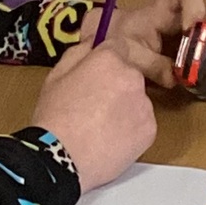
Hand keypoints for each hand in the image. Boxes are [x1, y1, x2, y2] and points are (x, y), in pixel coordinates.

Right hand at [32, 41, 155, 190]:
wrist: (61, 160)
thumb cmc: (54, 119)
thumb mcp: (55, 76)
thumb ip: (78, 53)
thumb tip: (91, 44)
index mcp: (109, 60)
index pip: (119, 46)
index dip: (108, 60)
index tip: (100, 71)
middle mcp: (132, 78)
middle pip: (129, 74)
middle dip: (116, 85)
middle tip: (94, 105)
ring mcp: (144, 105)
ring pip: (136, 100)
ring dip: (124, 108)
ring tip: (100, 126)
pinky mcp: (150, 130)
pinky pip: (142, 123)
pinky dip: (130, 129)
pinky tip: (109, 139)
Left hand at [102, 0, 205, 88]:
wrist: (120, 42)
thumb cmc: (123, 37)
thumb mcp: (126, 49)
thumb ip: (148, 62)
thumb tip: (174, 77)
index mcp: (166, 8)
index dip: (195, 3)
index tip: (191, 27)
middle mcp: (188, 14)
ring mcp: (199, 29)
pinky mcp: (203, 45)